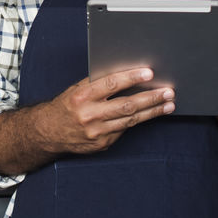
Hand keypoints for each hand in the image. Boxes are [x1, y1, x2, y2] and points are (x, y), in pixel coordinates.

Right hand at [0, 67, 174, 175]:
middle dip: (150, 98)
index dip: (131, 78)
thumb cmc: (66, 106)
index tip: (149, 73)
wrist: (48, 132)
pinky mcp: (102, 144)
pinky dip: (137, 122)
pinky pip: (123, 130)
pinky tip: (150, 114)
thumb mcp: (77, 89)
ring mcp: (96, 132)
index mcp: (81, 96)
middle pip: (126, 106)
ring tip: (169, 104)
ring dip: (152, 112)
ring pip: (130, 121)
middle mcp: (89, 115)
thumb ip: (99, 84)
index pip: (111, 84)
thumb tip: (129, 76)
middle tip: (168, 92)